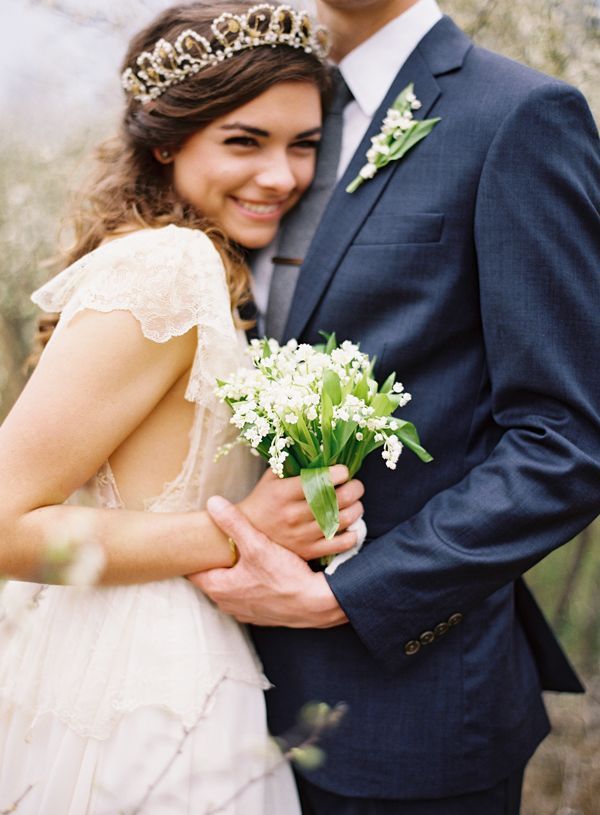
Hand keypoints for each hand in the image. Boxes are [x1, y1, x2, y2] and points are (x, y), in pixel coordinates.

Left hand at [189, 495, 347, 627]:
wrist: (316, 604)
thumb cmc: (285, 577)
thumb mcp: (257, 545)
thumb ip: (233, 523)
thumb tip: (213, 503)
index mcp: (219, 589)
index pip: (193, 571)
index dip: (195, 554)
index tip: (197, 541)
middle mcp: (228, 604)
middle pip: (212, 578)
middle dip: (216, 561)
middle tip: (220, 542)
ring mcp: (245, 612)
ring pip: (231, 588)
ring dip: (234, 574)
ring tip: (242, 554)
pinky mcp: (262, 614)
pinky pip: (249, 596)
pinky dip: (251, 584)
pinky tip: (263, 571)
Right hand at [237, 464, 363, 560]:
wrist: (247, 532)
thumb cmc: (264, 499)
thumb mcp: (273, 477)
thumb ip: (294, 463)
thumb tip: (322, 450)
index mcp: (283, 493)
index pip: (318, 481)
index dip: (338, 474)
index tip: (344, 471)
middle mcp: (293, 515)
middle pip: (336, 500)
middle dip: (354, 489)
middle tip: (356, 485)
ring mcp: (302, 535)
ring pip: (342, 520)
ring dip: (356, 509)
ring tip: (355, 502)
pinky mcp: (309, 551)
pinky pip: (340, 544)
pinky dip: (353, 535)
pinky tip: (352, 526)